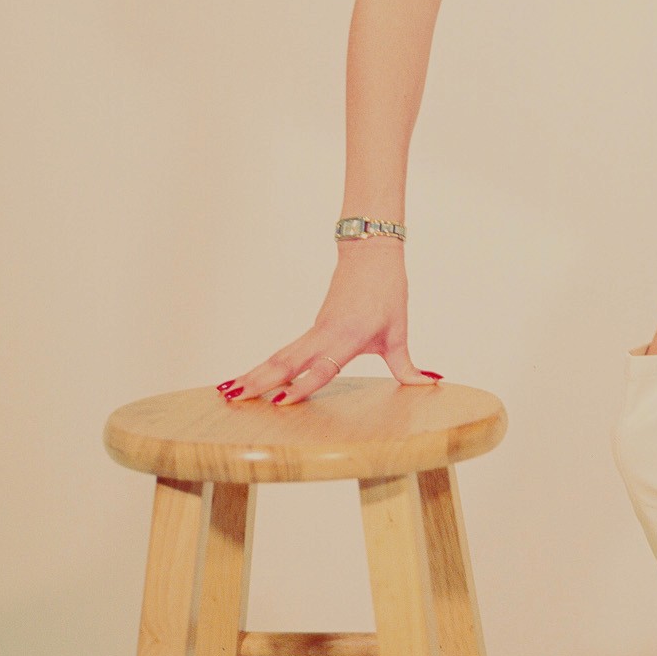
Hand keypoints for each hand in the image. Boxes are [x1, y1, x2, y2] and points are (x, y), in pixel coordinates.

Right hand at [216, 240, 441, 406]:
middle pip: (287, 362)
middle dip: (259, 382)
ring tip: (226, 392)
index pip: (322, 367)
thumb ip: (407, 365)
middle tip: (232, 398)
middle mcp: (325, 335)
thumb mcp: (399, 331)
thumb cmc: (388, 290)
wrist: (371, 253)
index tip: (279, 402)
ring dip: (254, 374)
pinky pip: (285, 350)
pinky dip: (265, 365)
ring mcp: (315, 331)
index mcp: (348, 338)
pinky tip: (247, 378)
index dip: (301, 385)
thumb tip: (430, 385)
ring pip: (280, 356)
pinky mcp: (312, 328)